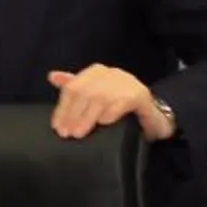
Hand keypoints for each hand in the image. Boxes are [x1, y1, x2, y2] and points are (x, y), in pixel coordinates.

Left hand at [47, 65, 174, 141]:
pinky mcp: (141, 94)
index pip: (73, 87)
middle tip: (66, 134)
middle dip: (72, 114)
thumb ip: (75, 87)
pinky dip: (111, 112)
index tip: (56, 126)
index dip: (62, 108)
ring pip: (101, 98)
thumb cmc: (121, 108)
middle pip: (85, 93)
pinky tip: (104, 123)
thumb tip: (52, 76)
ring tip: (79, 133)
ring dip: (87, 117)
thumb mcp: (95, 97)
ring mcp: (127, 83)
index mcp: (97, 72)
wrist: (154, 117)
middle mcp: (111, 74)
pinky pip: (123, 102)